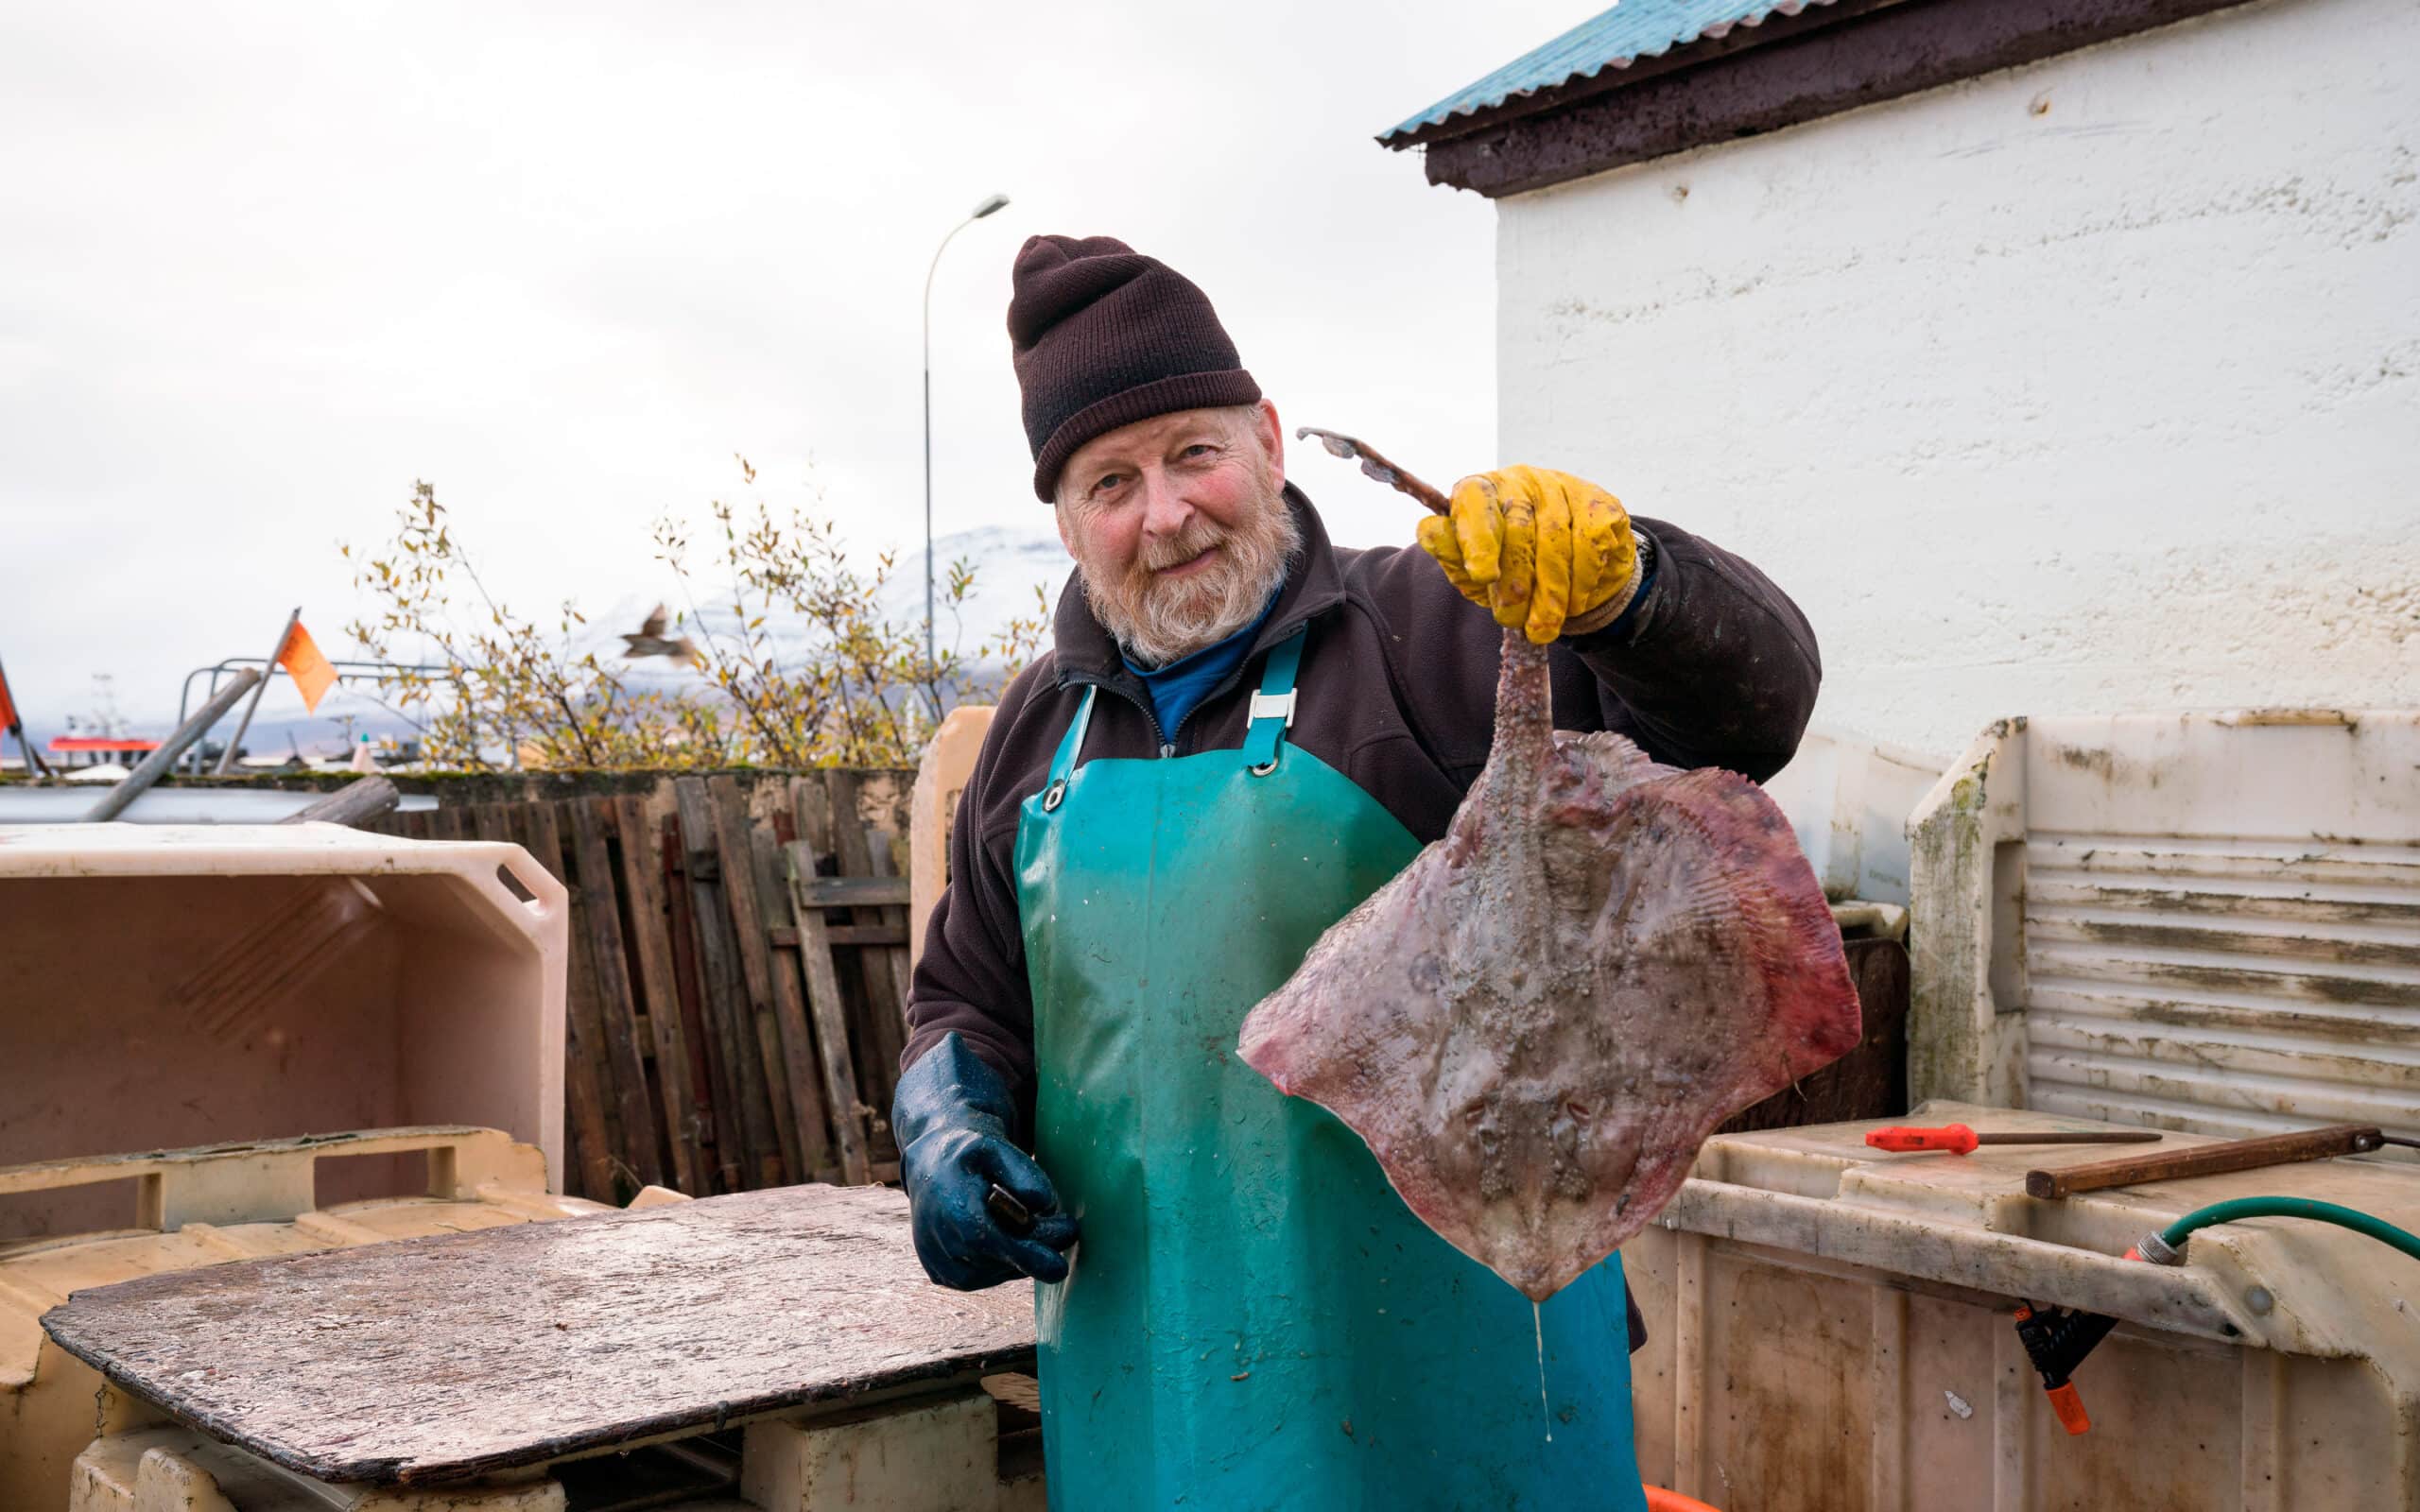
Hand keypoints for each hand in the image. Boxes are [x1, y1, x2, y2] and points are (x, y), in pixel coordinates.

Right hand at [893, 1032, 1078, 1289]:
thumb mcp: (996, 1144)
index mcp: (950, 1204)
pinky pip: (979, 1276)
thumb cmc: (971, 1143)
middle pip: (1001, 1261)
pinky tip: (1005, 1233)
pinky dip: (999, 1261)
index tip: (1060, 1265)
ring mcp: (934, 1257)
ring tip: (1031, 1224)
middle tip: (1065, 1232)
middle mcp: (937, 1237)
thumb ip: (1023, 1173)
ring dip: (1019, 1255)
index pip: (995, 1243)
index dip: (1030, 1256)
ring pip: (993, 1272)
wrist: (929, 1151)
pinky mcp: (938, 1270)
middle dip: (1036, 1251)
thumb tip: (1045, 1206)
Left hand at [1417, 465, 1638, 643]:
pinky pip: (1589, 543)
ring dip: (1549, 592)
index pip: (1476, 500)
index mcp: (1484, 491)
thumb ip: (1454, 554)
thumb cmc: (1511, 570)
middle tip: (1510, 619)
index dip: (1478, 536)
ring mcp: (1563, 488)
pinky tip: (1574, 603)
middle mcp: (1522, 481)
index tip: (1482, 575)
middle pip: (1519, 528)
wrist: (1573, 577)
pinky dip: (1581, 579)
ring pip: (1556, 540)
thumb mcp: (1476, 571)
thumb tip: (1428, 529)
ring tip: (1542, 628)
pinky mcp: (1600, 504)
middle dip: (1515, 582)